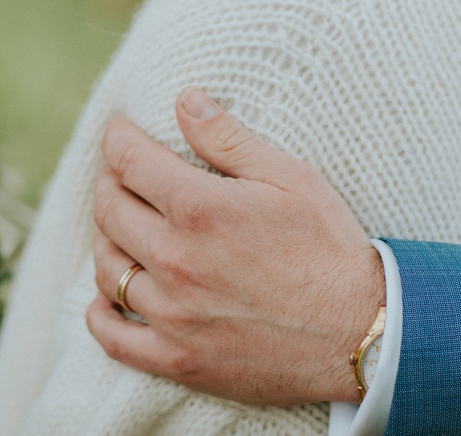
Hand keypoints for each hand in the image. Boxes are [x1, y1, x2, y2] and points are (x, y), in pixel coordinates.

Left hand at [87, 87, 384, 405]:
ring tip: (123, 228)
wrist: (362, 335)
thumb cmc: (331, 249)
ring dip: (106, 240)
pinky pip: (113, 337)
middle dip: (110, 182)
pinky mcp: (176, 359)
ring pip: (106, 268)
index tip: (120, 132)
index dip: (118, 139)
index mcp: (199, 209)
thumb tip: (184, 100)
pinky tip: (104, 300)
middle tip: (123, 175)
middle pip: (108, 210)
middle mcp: (176, 260)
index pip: (128, 161)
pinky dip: (99, 315)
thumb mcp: (290, 178)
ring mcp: (172, 314)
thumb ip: (228, 138)